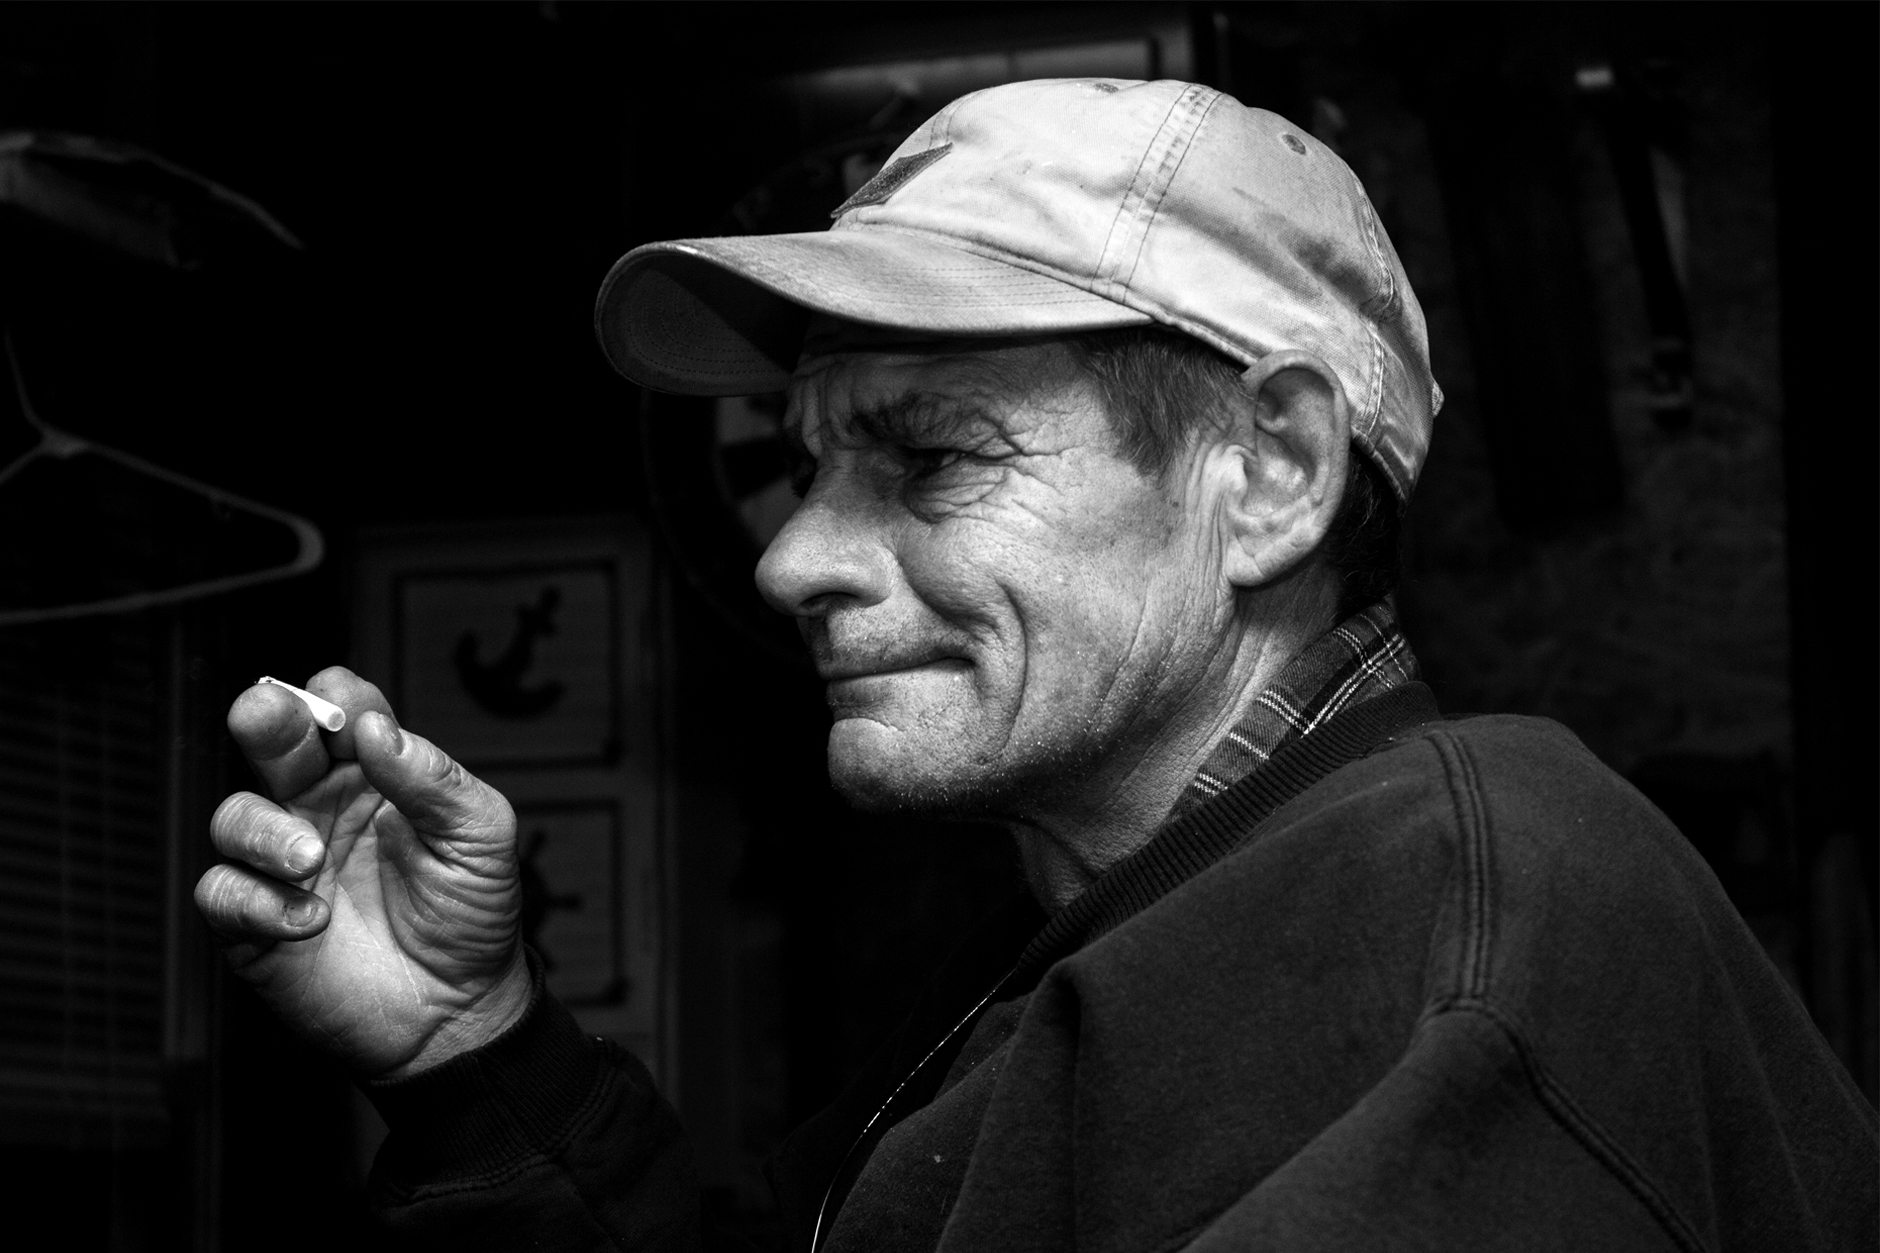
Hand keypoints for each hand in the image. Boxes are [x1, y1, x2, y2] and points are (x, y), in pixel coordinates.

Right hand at [194, 666, 532, 1077]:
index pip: (342, 710)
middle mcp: (319, 806)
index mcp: (374, 773)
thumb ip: (436, 780)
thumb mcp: (480, 837)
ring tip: (311, 859)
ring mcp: (283, 863)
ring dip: (264, 829)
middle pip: (273, 742)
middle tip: (265, 713)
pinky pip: (223, 894)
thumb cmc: (470, 913)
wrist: (458, 1009)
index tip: (351, 713)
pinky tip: (310, 920)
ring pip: (234, 816)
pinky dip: (257, 901)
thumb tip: (377, 730)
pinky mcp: (256, 922)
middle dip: (265, 718)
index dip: (339, 698)